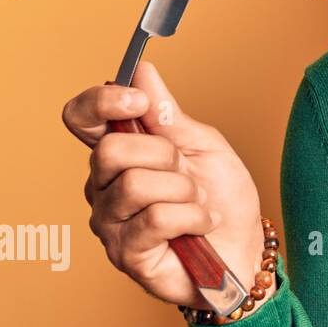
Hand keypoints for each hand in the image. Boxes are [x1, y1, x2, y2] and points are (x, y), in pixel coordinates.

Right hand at [61, 60, 269, 310]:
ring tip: (198, 203)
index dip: (102, 102)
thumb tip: (141, 71)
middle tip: (188, 173)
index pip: (82, 118)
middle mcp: (104, 186)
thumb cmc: (223, 198)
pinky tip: (201, 225)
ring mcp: (110, 223)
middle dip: (165, 155)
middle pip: (110, 149)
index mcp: (120, 153)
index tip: (139, 101)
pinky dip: (193, 217)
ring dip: (184, 191)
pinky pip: (155, 219)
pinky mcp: (125, 254)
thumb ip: (168, 113)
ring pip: (135, 185)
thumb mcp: (203, 145)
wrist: (245, 247)